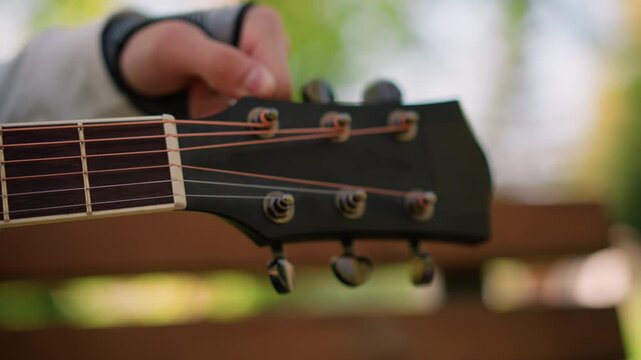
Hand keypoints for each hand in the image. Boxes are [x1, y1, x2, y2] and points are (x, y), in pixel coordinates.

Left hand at [120, 6, 291, 116]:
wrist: (144, 63)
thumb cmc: (158, 48)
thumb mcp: (179, 51)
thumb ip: (220, 64)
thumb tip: (266, 86)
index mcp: (264, 26)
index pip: (279, 87)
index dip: (249, 104)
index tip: (211, 96)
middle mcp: (274, 46)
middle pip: (271, 102)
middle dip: (231, 107)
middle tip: (199, 91)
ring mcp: (268, 69)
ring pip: (259, 114)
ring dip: (223, 114)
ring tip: (200, 93)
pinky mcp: (258, 89)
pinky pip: (249, 118)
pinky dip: (223, 116)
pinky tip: (207, 100)